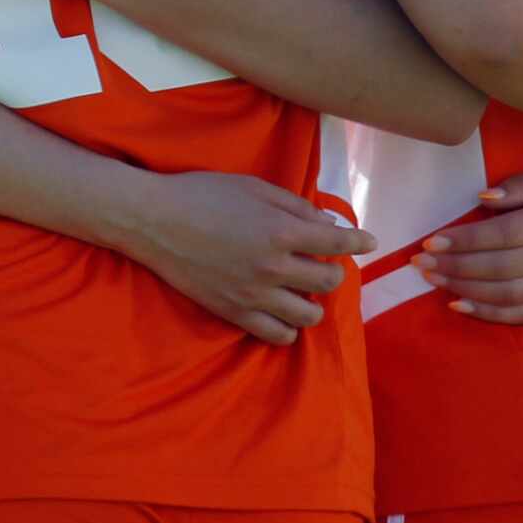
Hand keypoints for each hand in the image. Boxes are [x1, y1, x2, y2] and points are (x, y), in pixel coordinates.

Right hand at [112, 170, 373, 345]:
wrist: (153, 220)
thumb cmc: (202, 194)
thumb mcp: (252, 186)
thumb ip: (295, 206)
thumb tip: (329, 223)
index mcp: (280, 230)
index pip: (336, 241)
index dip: (359, 241)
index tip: (369, 242)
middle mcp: (273, 266)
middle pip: (328, 281)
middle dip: (332, 270)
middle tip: (320, 262)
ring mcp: (254, 294)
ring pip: (309, 315)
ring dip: (312, 301)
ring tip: (300, 289)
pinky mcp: (235, 312)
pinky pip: (278, 335)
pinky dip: (288, 326)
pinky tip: (280, 309)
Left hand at [414, 169, 522, 323]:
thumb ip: (522, 186)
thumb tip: (482, 199)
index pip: (502, 235)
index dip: (463, 240)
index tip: (430, 241)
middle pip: (499, 267)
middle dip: (454, 267)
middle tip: (419, 263)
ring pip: (508, 293)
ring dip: (465, 289)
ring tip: (432, 280)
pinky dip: (490, 314)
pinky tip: (460, 305)